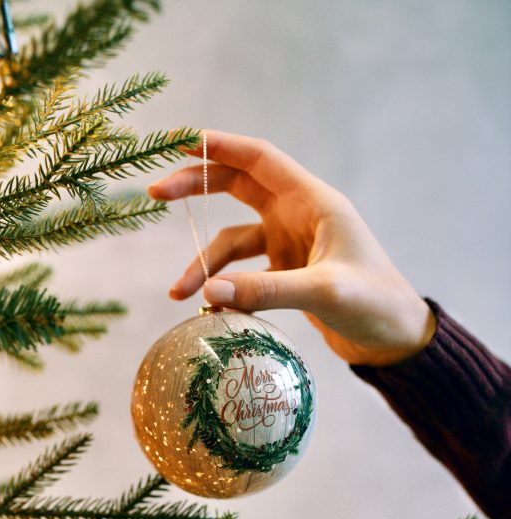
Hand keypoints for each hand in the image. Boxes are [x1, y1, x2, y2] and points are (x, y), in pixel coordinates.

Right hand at [148, 130, 435, 365]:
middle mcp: (297, 217)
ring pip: (232, 242)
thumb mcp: (325, 292)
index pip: (260, 159)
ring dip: (204, 263)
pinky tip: (211, 311)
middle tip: (156, 193)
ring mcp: (288, 246)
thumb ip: (267, 290)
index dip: (222, 147)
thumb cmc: (375, 305)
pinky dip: (224, 289)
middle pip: (236, 188)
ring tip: (178, 294)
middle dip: (196, 189)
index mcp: (314, 202)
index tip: (182, 143)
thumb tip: (208, 291)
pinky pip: (242, 276)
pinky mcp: (284, 275)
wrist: (395, 340)